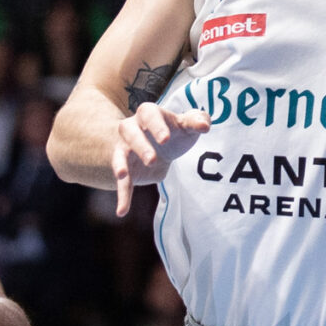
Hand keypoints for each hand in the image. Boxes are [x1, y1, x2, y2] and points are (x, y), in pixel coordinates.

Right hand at [110, 101, 210, 215]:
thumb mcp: (188, 125)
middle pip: (130, 133)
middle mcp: (132, 129)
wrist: (161, 146)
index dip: (156, 126)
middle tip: (152, 160)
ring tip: (122, 175)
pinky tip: (122, 211)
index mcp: (149, 114)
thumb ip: (198, 121)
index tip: (166, 139)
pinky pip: (122, 182)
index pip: (149, 114)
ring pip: (120, 155)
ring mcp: (125, 149)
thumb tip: (205, 126)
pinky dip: (122, 196)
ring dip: (121, 165)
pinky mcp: (126, 169)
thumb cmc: (176, 131)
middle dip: (140, 146)